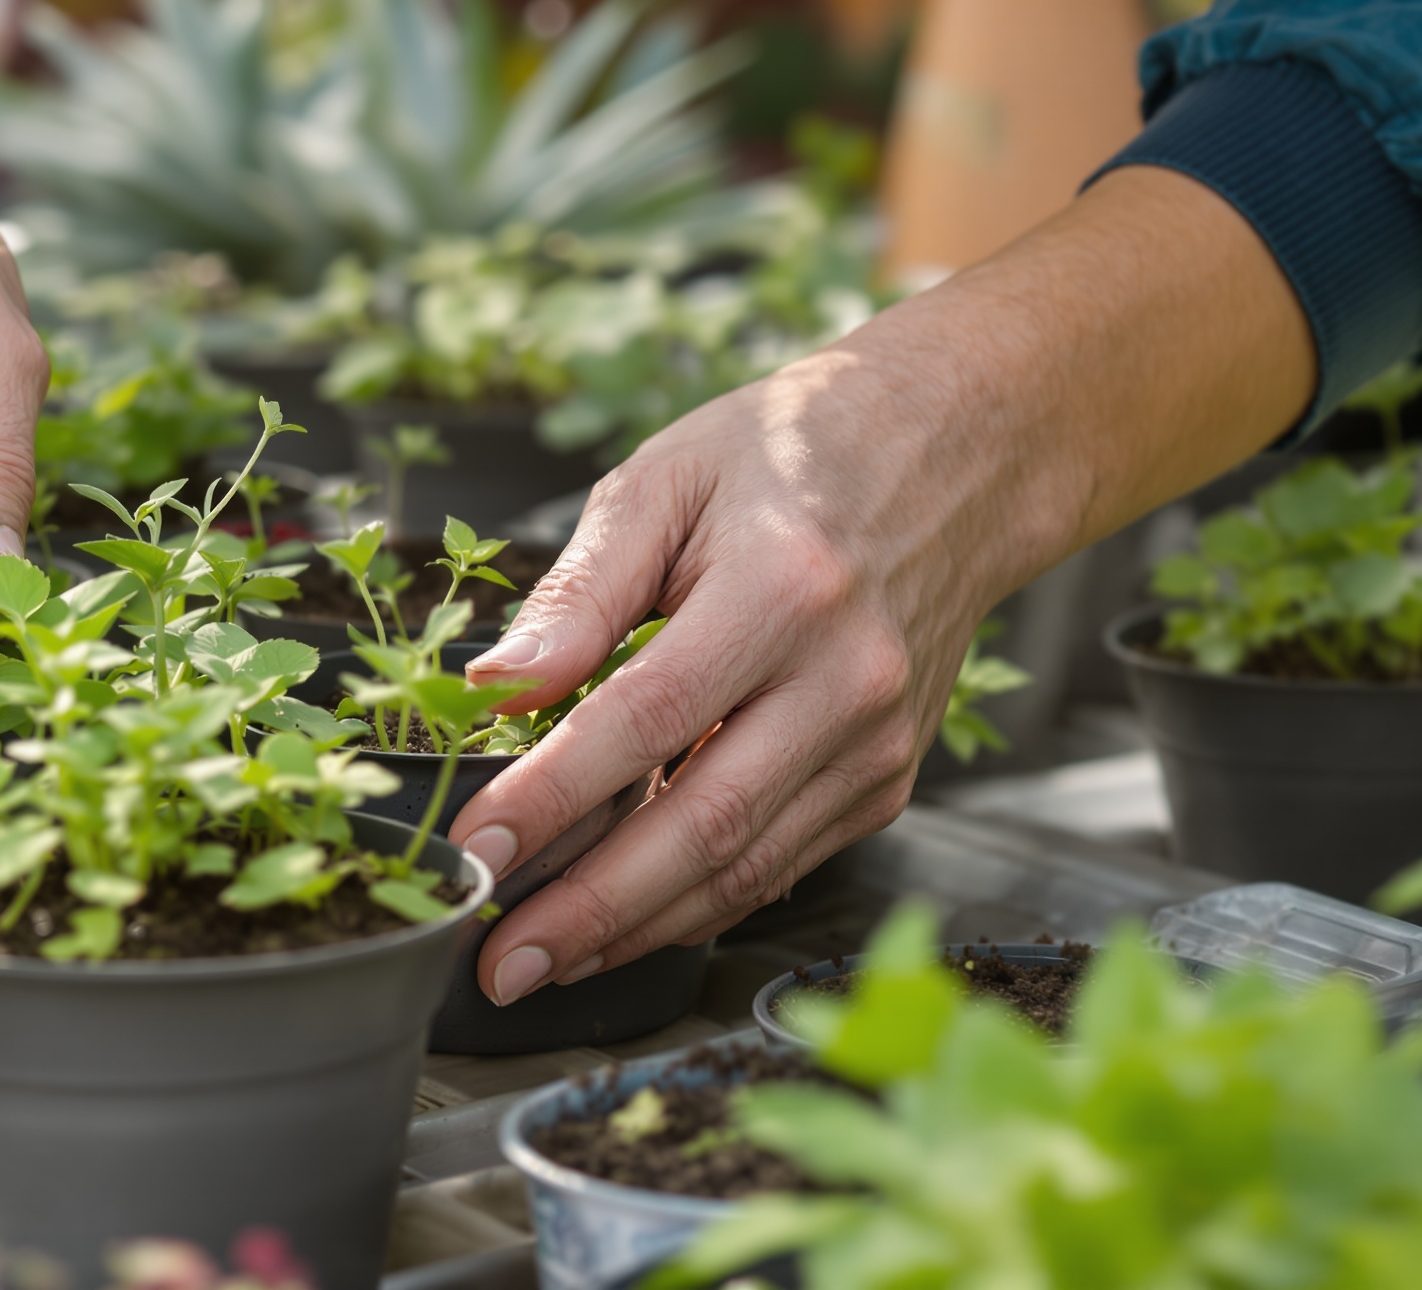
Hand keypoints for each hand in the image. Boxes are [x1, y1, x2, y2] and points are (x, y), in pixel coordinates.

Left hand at [447, 167, 1314, 1003]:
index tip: (473, 848)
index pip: (645, 720)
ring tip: (543, 963)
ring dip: (637, 930)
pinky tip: (622, 925)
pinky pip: (783, 864)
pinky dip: (698, 905)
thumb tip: (492, 688)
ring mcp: (878, 742)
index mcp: (782, 591)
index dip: (553, 797)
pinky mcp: (888, 779)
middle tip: (501, 965)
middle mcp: (846, 680)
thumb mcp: (662, 482)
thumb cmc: (783, 456)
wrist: (948, 457)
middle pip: (704, 824)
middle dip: (590, 909)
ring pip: (747, 867)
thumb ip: (578, 591)